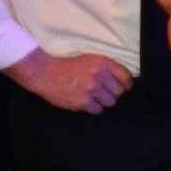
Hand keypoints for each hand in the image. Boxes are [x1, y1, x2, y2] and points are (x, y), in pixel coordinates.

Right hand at [6, 47, 131, 114]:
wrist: (44, 73)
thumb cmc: (69, 67)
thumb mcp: (90, 60)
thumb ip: (107, 69)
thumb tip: (126, 83)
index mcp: (102, 62)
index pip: (126, 77)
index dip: (125, 84)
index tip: (122, 87)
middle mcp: (98, 75)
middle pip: (119, 92)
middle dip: (112, 93)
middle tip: (101, 92)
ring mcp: (90, 89)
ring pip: (110, 102)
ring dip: (103, 101)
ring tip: (92, 96)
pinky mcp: (82, 102)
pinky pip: (98, 110)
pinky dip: (92, 108)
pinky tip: (85, 101)